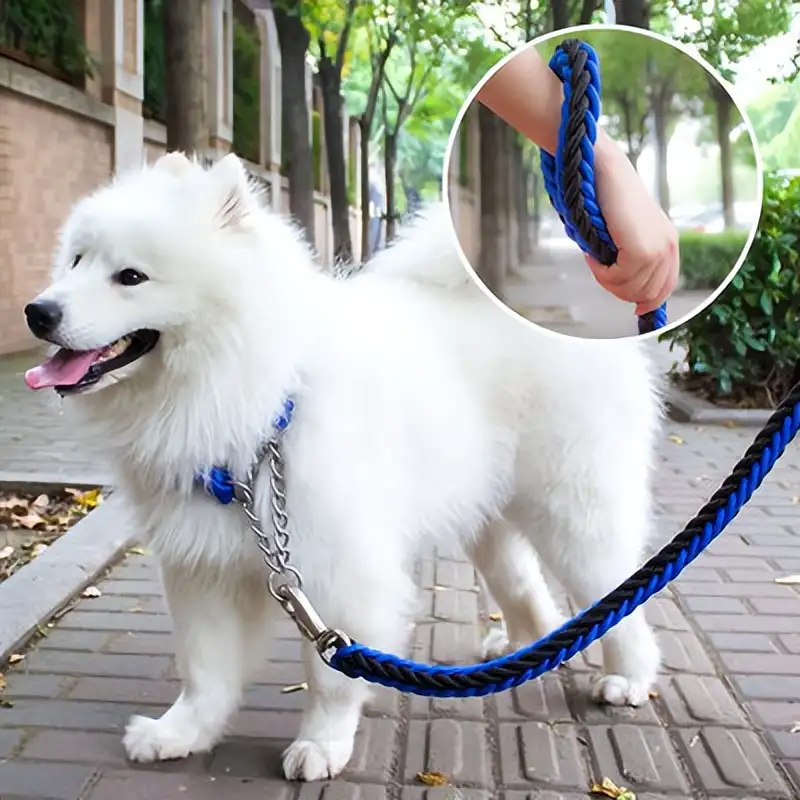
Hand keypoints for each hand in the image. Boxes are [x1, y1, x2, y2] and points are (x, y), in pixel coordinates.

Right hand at [586, 132, 679, 315]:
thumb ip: (632, 256)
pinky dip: (600, 272)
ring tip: (594, 258)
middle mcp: (668, 247)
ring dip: (606, 280)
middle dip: (619, 290)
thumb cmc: (607, 197)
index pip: (665, 286)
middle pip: (646, 294)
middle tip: (599, 270)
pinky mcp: (642, 251)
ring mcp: (658, 249)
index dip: (649, 301)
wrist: (603, 171)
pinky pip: (619, 279)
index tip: (635, 308)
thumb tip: (628, 290)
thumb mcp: (626, 232)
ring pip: (630, 289)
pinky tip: (592, 255)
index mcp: (668, 242)